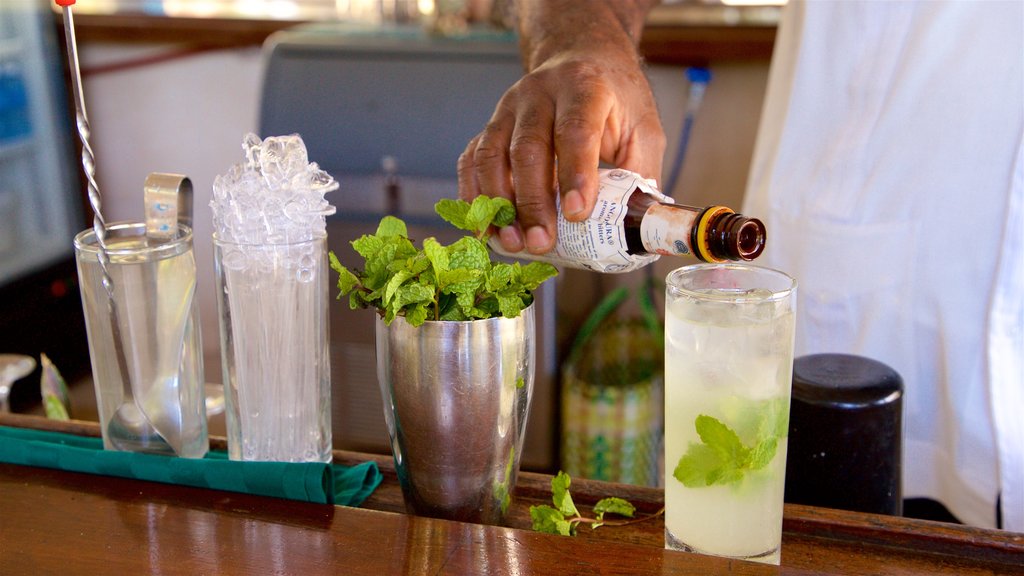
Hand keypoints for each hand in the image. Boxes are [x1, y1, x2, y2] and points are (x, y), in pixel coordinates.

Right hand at [458, 46, 664, 253]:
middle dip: (532, 201)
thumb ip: (640, 175)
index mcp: (585, 88)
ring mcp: (508, 108)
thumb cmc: (616, 103)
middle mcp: (540, 93)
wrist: (582, 60)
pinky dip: (474, 196)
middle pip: (527, 147)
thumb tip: (634, 229)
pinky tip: (485, 227)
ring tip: (510, 243)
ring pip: (491, 155)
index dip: (574, 173)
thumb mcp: (644, 130)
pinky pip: (471, 160)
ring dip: (497, 204)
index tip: (576, 213)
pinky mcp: (491, 125)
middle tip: (540, 243)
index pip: (576, 130)